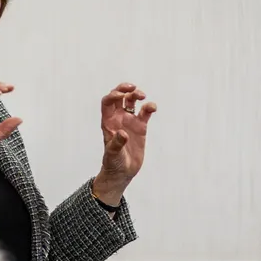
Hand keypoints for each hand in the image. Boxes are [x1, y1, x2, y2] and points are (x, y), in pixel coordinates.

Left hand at [93, 82, 155, 203]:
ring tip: (143, 96)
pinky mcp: (141, 127)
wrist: (123, 172)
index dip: (113, 95)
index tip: (121, 95)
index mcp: (108, 122)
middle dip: (124, 89)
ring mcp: (129, 121)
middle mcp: (118, 118)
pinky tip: (152, 107)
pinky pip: (145, 113)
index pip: (107, 102)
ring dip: (136, 95)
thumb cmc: (113, 163)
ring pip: (132, 102)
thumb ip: (116, 143)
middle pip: (119, 97)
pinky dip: (149, 107)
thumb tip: (122, 133)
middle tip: (132, 88)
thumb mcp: (113, 154)